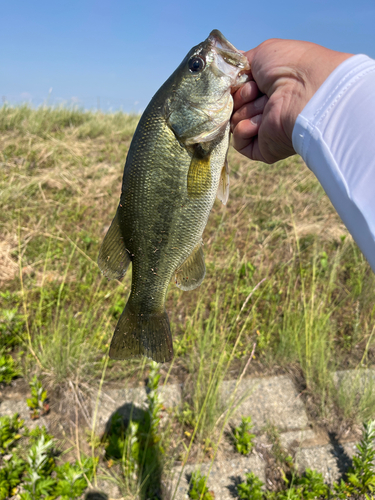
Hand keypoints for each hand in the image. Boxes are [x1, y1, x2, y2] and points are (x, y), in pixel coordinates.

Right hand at [231, 39, 351, 163]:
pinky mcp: (262, 149)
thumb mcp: (261, 53)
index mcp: (269, 88)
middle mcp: (268, 109)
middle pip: (234, 106)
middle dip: (241, 97)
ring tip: (265, 106)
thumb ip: (240, 65)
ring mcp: (265, 130)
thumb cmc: (289, 67)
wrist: (305, 92)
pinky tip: (260, 123)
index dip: (236, 84)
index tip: (245, 78)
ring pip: (234, 121)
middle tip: (256, 91)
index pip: (237, 90)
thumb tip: (227, 74)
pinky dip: (244, 129)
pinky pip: (238, 142)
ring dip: (246, 110)